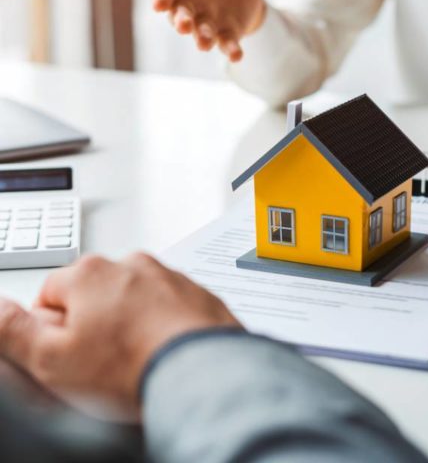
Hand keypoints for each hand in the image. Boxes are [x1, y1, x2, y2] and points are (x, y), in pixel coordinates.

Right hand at [0, 253, 240, 415]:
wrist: (201, 370)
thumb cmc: (132, 365)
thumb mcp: (53, 360)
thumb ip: (13, 331)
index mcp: (90, 273)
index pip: (50, 294)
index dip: (52, 330)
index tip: (68, 353)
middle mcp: (130, 264)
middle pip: (94, 294)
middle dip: (92, 323)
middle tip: (103, 360)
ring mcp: (166, 275)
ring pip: (132, 299)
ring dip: (129, 321)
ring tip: (137, 356)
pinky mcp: (194, 291)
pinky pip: (167, 305)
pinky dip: (162, 323)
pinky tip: (163, 349)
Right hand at [153, 0, 265, 61]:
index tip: (158, 4)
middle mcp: (189, 6)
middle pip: (181, 16)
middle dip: (181, 22)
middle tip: (183, 26)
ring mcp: (208, 22)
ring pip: (202, 33)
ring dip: (202, 39)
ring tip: (203, 44)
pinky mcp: (228, 33)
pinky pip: (227, 43)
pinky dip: (230, 50)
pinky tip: (237, 56)